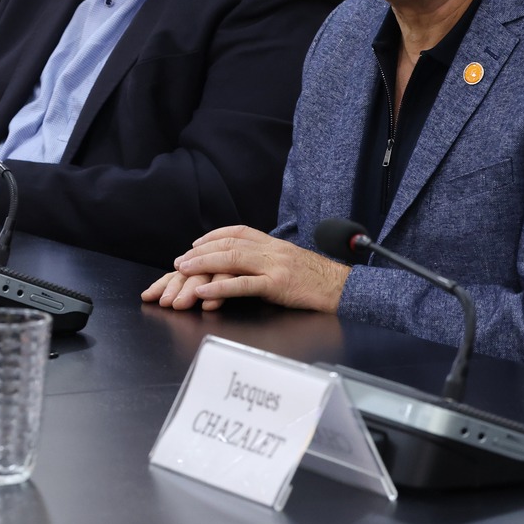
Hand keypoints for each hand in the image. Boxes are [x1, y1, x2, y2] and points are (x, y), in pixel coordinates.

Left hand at [151, 225, 350, 312]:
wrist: (343, 289)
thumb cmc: (319, 280)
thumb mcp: (292, 261)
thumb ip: (271, 259)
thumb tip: (248, 264)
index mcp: (275, 243)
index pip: (238, 231)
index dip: (214, 235)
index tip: (196, 242)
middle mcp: (272, 249)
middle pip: (229, 243)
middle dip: (200, 251)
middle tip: (180, 261)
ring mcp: (274, 266)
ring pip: (232, 259)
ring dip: (203, 264)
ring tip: (183, 271)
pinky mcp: (277, 285)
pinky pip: (243, 285)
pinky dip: (219, 288)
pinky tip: (203, 292)